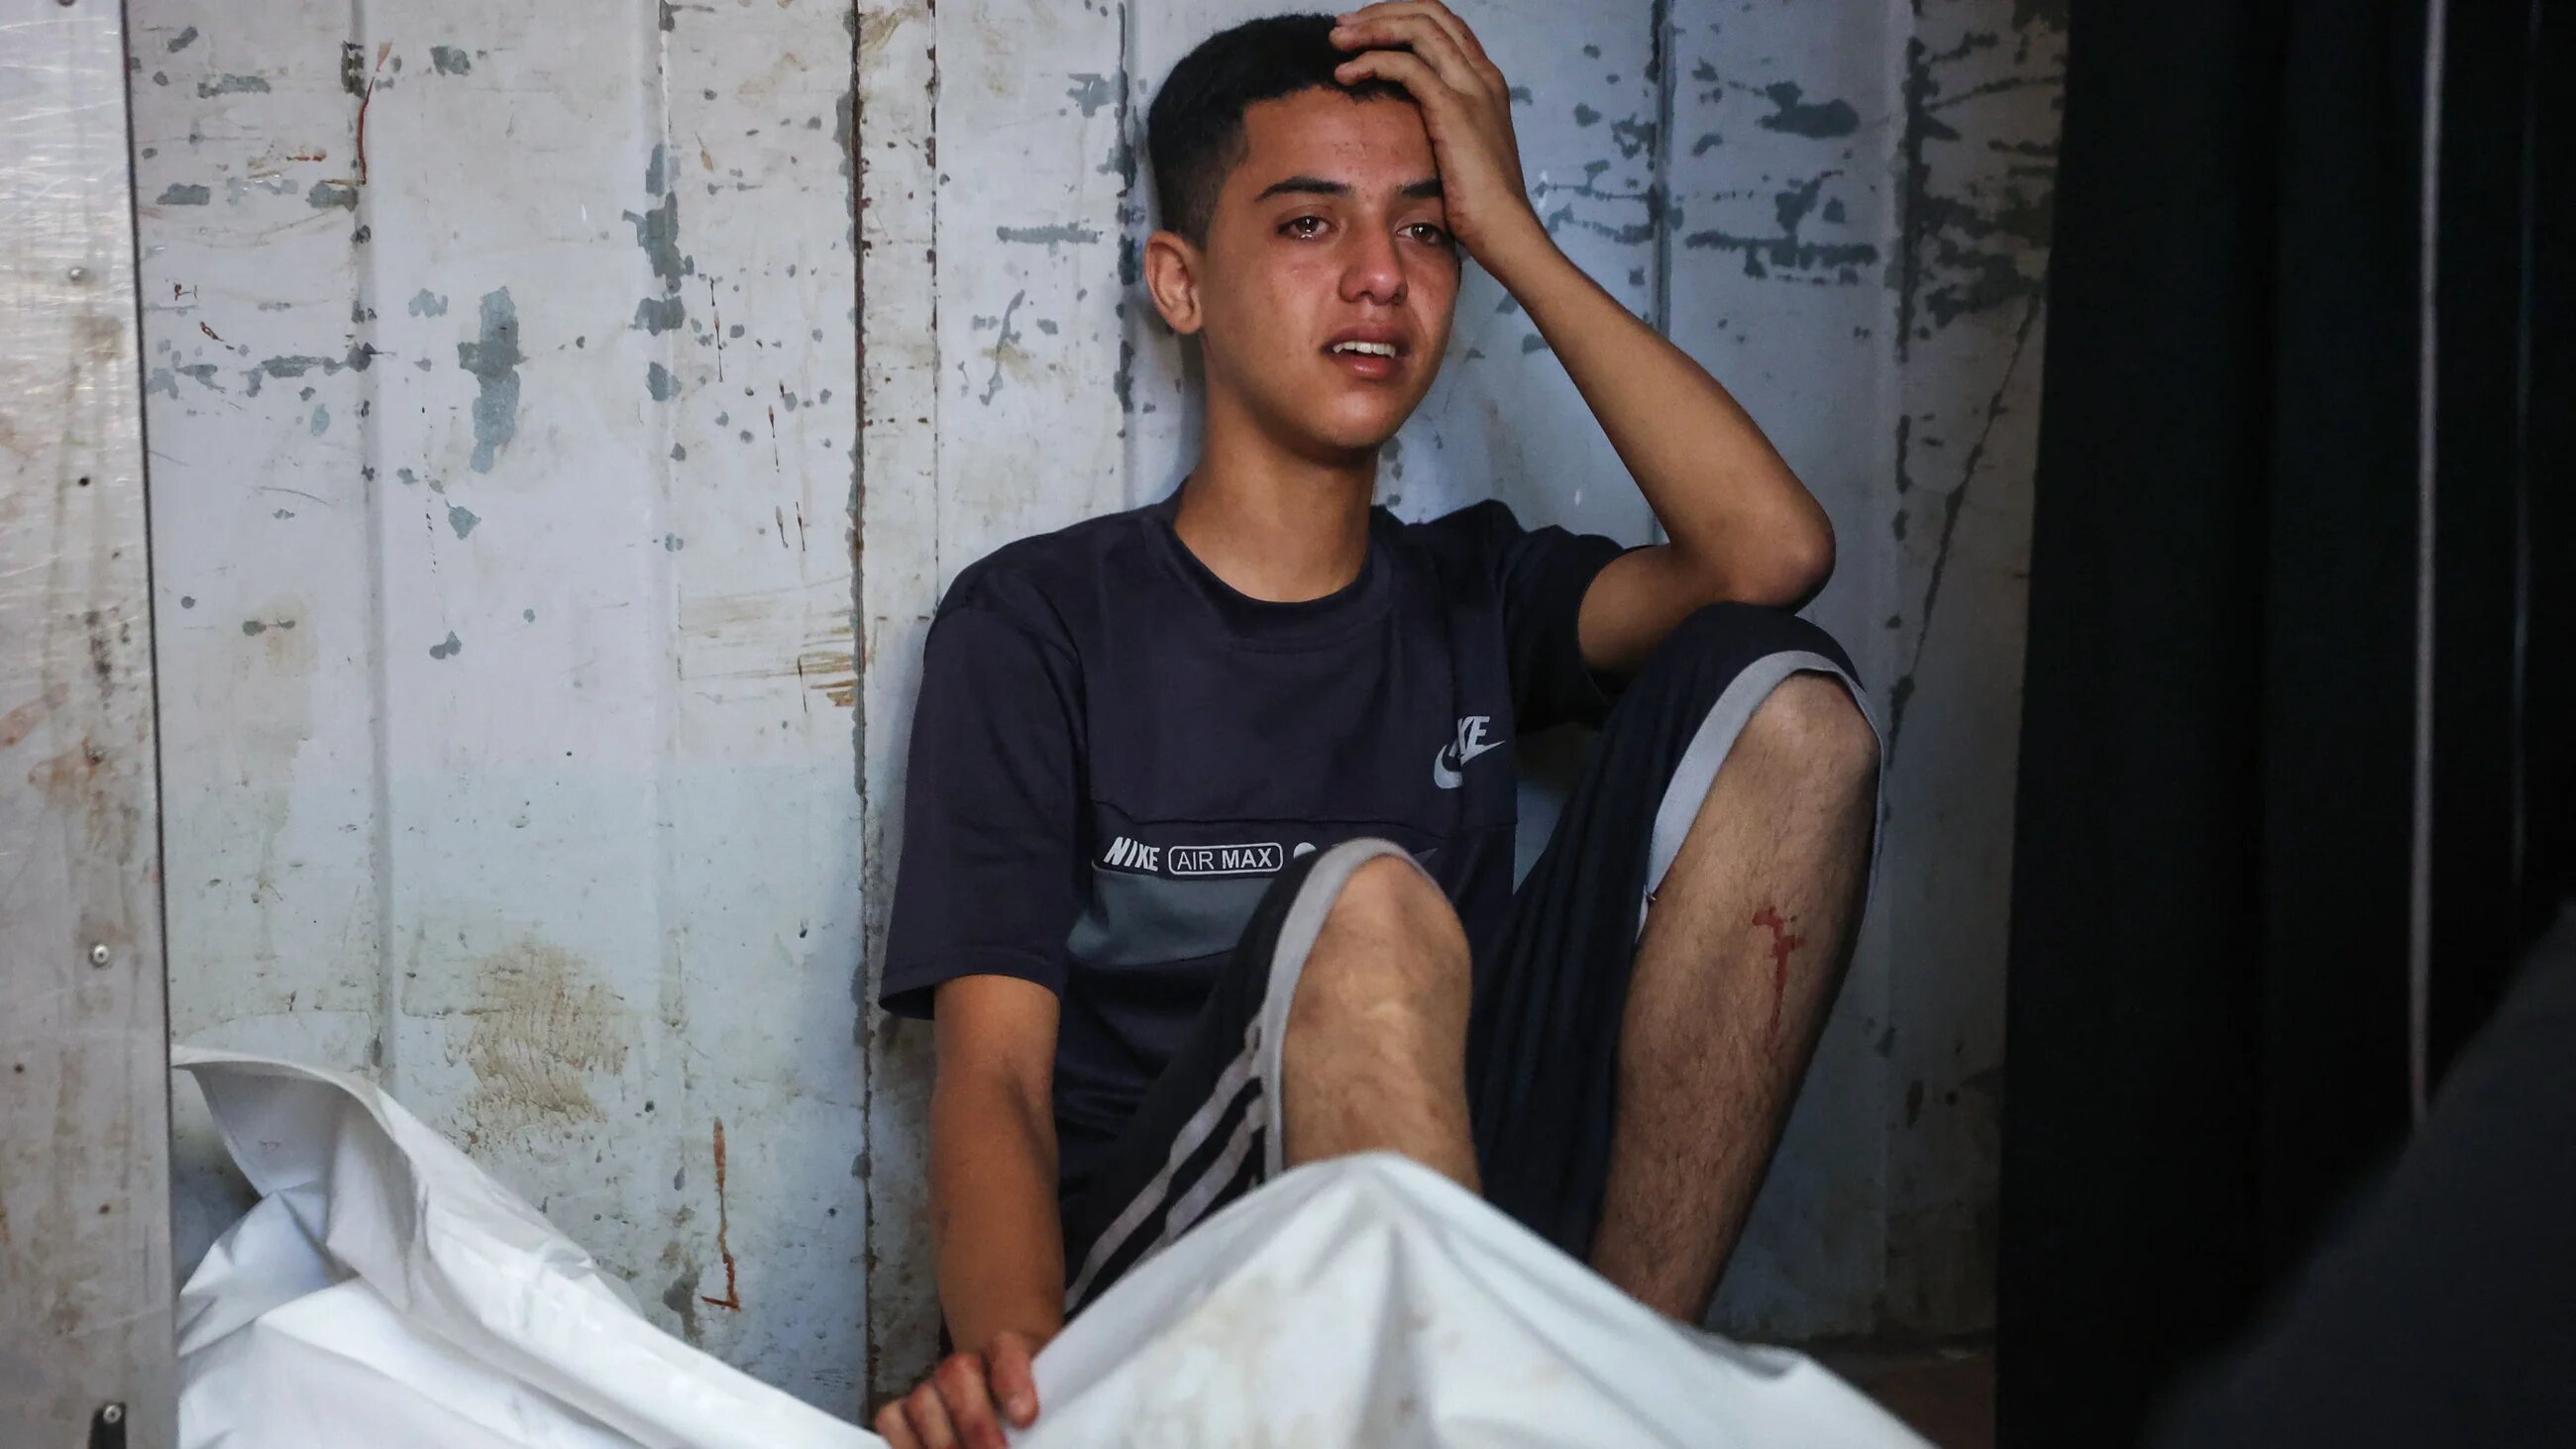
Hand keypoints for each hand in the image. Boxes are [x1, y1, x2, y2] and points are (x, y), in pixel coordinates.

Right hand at [873, 1330, 1043, 1448]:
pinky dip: (904, 1443)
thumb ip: (1048, 1415)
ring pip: (923, 1399)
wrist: (1001, 1386)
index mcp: (1009, 1350)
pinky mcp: (905, 1410)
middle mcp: (965, 1364)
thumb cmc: (1028, 1401)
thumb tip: (1044, 1435)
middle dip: (976, 1424)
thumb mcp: (1047, 1397)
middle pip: (959, 1374)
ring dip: (942, 1441)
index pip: (1007, 1349)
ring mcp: (932, 1386)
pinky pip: (892, 1419)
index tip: (1025, 1418)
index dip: (1013, 1381)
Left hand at [1330, 2, 1550, 269]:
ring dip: (1371, 28)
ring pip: (1417, 29)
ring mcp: (1470, 88)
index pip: (1443, 24)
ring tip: (1338, 40)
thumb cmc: (1479, 203)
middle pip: (1430, 13)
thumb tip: (1402, 121)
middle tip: (1343, 27)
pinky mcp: (1453, 109)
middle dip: (1380, 13)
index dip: (1400, 17)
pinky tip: (1347, 74)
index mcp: (1485, 81)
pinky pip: (1406, 66)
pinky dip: (1372, 61)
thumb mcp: (1460, 150)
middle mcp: (1481, 75)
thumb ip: (1439, 123)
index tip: (1363, 31)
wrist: (1504, 230)